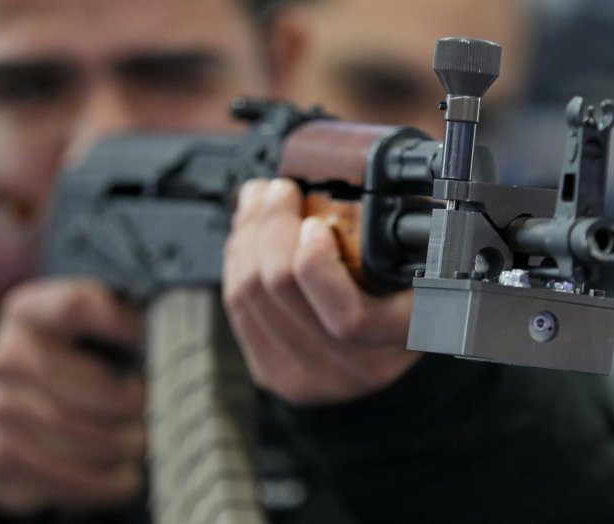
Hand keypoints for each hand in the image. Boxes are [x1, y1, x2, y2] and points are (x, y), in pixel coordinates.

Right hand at [0, 279, 145, 514]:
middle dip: (134, 404)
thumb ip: (123, 321)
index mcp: (32, 310)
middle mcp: (6, 355)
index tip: (158, 340)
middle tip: (155, 408)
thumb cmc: (75, 362)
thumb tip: (175, 331)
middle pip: (94, 384)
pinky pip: (64, 475)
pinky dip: (105, 482)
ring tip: (142, 441)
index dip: (125, 325)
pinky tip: (126, 477)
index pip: (78, 306)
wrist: (18, 413)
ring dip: (125, 445)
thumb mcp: (90, 330)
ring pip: (83, 434)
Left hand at [223, 179, 420, 404]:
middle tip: (278, 190)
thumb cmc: (411, 293)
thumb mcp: (426, 257)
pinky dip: (236, 260)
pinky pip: (237, 309)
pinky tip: (246, 234)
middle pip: (282, 292)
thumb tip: (337, 181)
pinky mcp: (275, 373)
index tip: (314, 224)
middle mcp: (356, 366)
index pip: (349, 319)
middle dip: (270, 225)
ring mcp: (311, 375)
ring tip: (259, 200)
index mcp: (405, 337)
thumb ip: (396, 228)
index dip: (317, 266)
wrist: (388, 349)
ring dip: (247, 235)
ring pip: (249, 295)